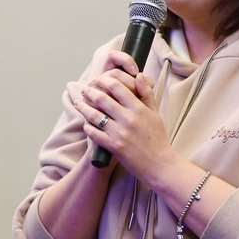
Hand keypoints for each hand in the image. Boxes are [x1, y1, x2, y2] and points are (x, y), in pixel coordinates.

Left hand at [74, 51, 177, 180]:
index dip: (104, 80)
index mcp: (139, 108)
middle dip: (90, 91)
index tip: (98, 79)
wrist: (159, 164)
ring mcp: (119, 133)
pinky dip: (87, 126)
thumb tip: (139, 75)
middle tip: (85, 89)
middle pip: (102, 98)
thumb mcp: (155, 113)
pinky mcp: (113, 146)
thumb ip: (146, 93)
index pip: (117, 87)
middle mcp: (128, 119)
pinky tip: (85, 122)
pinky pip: (94, 133)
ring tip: (79, 103)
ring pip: (94, 115)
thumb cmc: (157, 137)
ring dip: (83, 107)